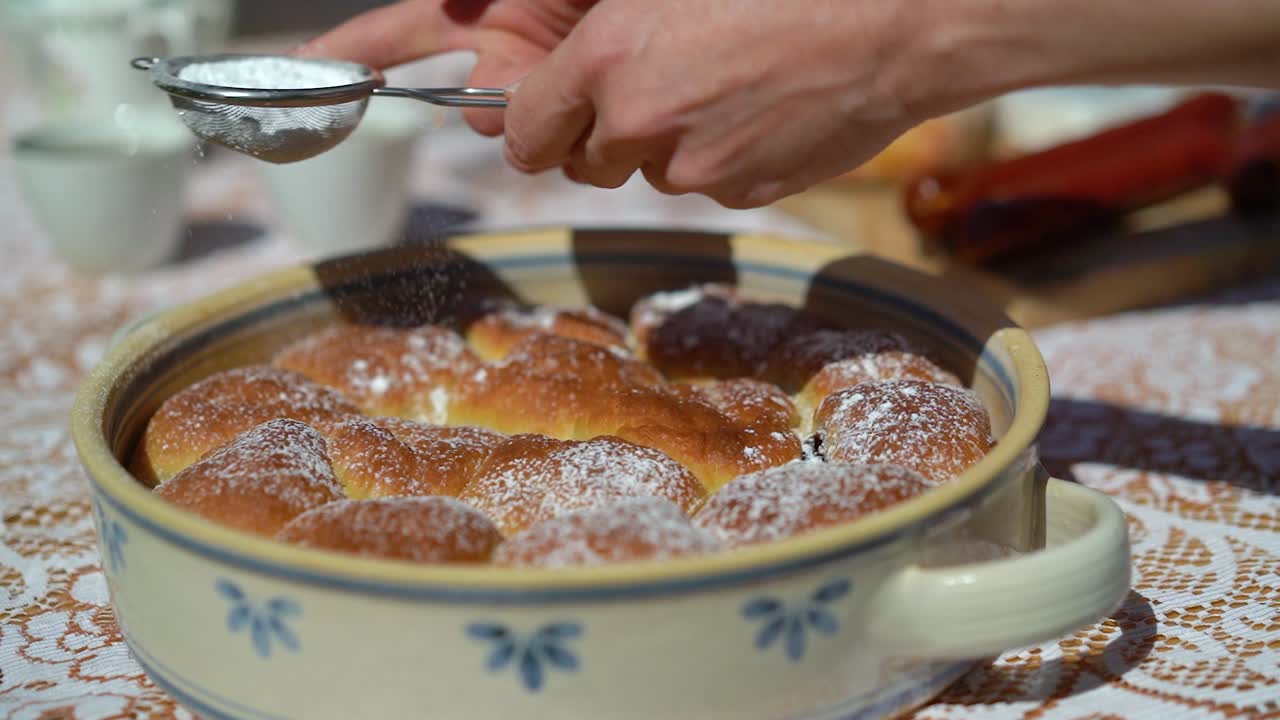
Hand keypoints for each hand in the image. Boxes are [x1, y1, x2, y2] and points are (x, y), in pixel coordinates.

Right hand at [294, 0, 600, 136]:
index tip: (305, 68)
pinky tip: (609, 117)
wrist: (690, 10)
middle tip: (531, 74)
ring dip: (544, 128)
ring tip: (586, 87)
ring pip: (522, 140)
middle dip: (498, 104)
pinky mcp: (592, 116)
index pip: (404, 33)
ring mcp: (551, 89)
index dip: (355, 49)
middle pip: (476, 111)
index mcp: (485, 12)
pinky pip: (571, 150)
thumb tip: (456, 14)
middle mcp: (511, 55)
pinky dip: (580, 142)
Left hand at [503, 0, 924, 206]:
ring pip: (650, 172)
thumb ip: (602, 31)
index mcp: (608, 58)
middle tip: (647, 90)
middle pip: (584, 162)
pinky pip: (707, 183)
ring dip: (666, 144)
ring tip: (720, 86)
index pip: (524, 132)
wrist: (892, 20)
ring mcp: (695, 166)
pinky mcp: (743, 192)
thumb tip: (568, 71)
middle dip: (602, 135)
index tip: (543, 119)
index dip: (532, 126)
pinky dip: (720, 156)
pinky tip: (757, 108)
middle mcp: (641, 121)